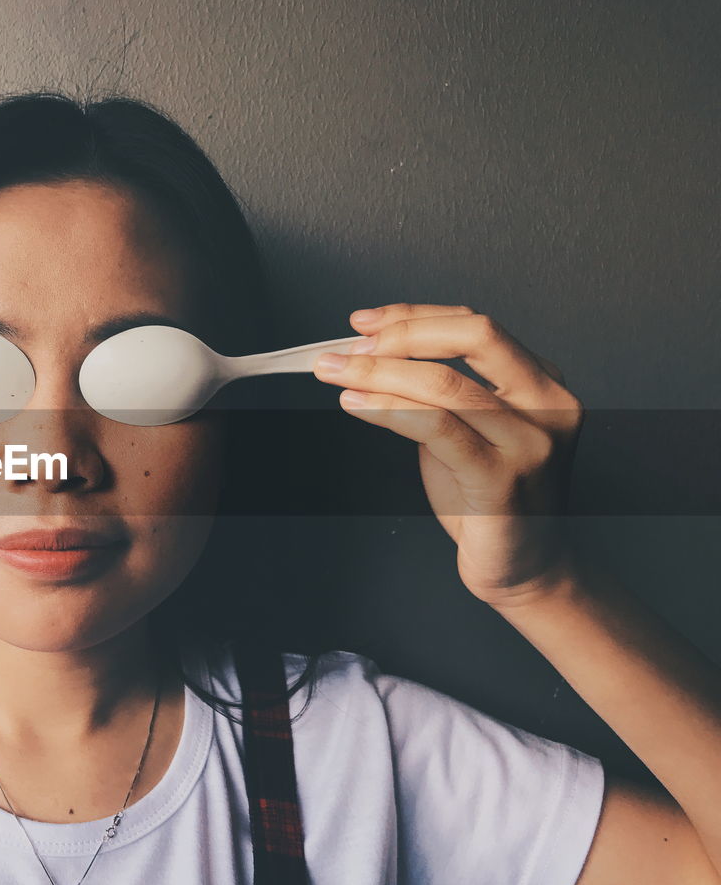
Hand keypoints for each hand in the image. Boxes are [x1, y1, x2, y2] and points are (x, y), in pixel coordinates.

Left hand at [312, 303, 583, 608]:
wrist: (522, 567)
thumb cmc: (489, 500)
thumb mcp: (469, 431)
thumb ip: (441, 392)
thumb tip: (373, 355)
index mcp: (542, 383)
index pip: (475, 327)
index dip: (414, 317)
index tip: (365, 323)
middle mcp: (548, 405)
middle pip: (475, 336)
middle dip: (402, 334)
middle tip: (350, 347)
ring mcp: (530, 442)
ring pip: (447, 384)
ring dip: (379, 373)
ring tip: (336, 374)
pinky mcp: (502, 480)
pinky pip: (438, 428)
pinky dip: (389, 410)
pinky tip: (356, 405)